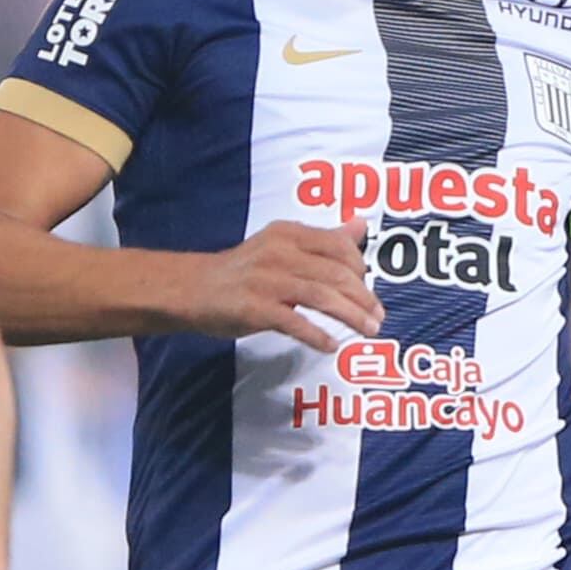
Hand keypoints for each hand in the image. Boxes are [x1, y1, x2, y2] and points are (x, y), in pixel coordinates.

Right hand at [181, 221, 379, 348]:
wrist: (192, 288)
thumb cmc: (243, 270)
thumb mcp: (282, 245)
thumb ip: (323, 239)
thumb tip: (360, 224)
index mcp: (289, 233)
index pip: (338, 246)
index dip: (361, 269)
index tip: (369, 291)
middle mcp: (280, 252)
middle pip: (335, 274)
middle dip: (363, 298)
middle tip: (378, 318)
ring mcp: (267, 280)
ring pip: (322, 297)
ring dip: (350, 316)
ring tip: (367, 331)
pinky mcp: (254, 308)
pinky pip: (295, 322)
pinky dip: (317, 335)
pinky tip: (331, 345)